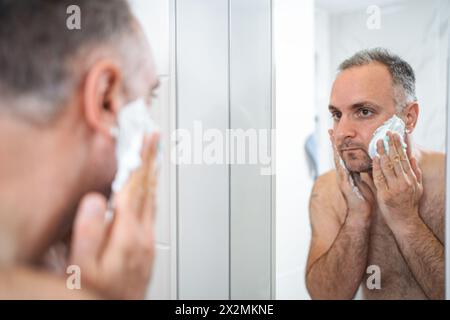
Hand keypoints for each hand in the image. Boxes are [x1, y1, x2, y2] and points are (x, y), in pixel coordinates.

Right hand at [69, 133, 159, 298]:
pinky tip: (149, 194)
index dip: (141, 160)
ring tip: (153, 159)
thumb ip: (89, 230)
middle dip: (151, 161)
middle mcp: (143, 236)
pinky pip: (151, 214)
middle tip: (155, 140)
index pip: (136, 186)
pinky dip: (150, 195)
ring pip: (153, 201)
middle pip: (149, 190)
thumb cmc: (96, 294)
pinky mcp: (147, 250)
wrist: (116, 313)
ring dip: (152, 177)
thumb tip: (97, 199)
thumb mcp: (82, 265)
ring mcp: (147, 243)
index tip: (147, 140)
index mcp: (127, 233)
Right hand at [329, 130, 374, 218]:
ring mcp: (342, 179)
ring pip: (337, 160)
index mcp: (349, 173)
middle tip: (330, 130)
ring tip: (331, 138)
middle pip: (337, 155)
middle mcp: (343, 174)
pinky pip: (342, 170)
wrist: (361, 214)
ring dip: (333, 149)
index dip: (341, 144)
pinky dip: (339, 161)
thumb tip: (370, 161)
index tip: (338, 132)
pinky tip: (337, 154)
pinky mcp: (345, 184)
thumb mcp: (364, 181)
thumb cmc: (365, 199)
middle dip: (333, 142)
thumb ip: (364, 171)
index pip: (344, 155)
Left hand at [372, 131, 422, 227]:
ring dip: (382, 152)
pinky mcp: (385, 194)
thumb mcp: (417, 188)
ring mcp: (395, 188)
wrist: (404, 221)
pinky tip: (374, 158)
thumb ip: (415, 173)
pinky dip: (377, 167)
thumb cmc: (410, 204)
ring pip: (388, 166)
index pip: (405, 158)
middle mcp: (404, 181)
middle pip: (397, 159)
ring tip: (378, 141)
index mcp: (410, 178)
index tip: (396, 135)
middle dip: (391, 145)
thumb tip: (413, 159)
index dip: (400, 145)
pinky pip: (380, 178)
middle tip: (387, 133)